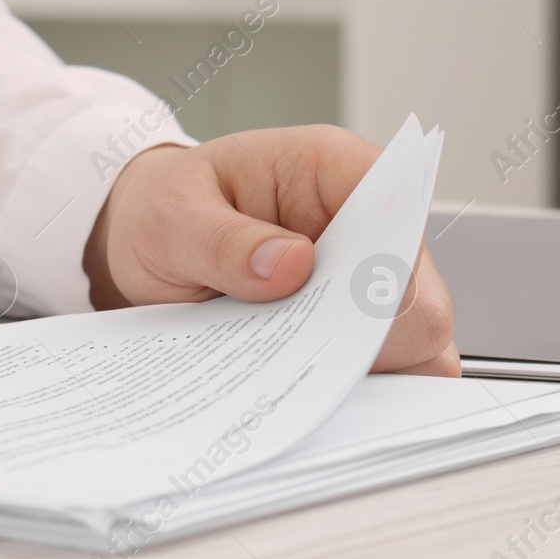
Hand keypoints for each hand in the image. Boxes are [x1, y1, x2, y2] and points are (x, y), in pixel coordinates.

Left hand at [82, 124, 458, 376]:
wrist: (139, 238)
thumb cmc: (161, 210)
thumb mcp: (170, 218)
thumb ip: (223, 241)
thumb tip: (290, 264)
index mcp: (332, 168)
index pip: (400, 210)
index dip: (389, 266)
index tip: (348, 312)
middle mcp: (364, 223)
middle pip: (420, 297)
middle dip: (371, 338)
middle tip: (305, 357)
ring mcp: (364, 280)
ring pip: (414, 344)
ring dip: (361, 371)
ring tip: (291, 377)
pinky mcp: (351, 327)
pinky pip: (380, 371)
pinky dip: (347, 389)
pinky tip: (298, 390)